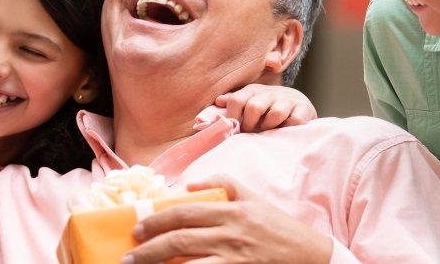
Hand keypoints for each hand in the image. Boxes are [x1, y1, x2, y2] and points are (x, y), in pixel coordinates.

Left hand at [125, 174, 332, 263]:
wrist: (309, 256)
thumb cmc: (278, 227)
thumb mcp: (254, 198)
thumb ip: (224, 183)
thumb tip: (189, 185)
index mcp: (231, 210)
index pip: (185, 212)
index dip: (157, 220)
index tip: (138, 228)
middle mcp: (231, 233)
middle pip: (180, 240)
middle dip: (149, 248)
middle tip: (130, 254)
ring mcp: (235, 258)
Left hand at [216, 84, 316, 132]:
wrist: (298, 103)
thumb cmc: (267, 107)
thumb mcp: (249, 101)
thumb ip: (234, 102)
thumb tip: (218, 101)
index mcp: (253, 91)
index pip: (236, 100)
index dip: (233, 117)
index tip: (234, 129)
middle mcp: (270, 93)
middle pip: (254, 107)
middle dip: (250, 125)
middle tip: (251, 133)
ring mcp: (287, 100)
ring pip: (275, 114)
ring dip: (269, 127)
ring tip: (267, 131)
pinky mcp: (303, 110)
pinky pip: (294, 121)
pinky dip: (287, 129)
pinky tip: (283, 131)